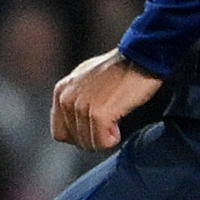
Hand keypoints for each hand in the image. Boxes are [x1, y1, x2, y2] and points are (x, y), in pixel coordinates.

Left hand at [50, 49, 167, 151]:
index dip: (79, 136)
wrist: (139, 56)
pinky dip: (113, 139)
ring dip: (104, 139)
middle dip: (93, 139)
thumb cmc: (121, 66)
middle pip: (74, 140)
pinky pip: (102, 142)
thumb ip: (77, 97)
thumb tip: (80, 118)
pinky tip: (119, 124)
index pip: (60, 132)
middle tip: (109, 128)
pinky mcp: (98, 113)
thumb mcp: (87, 77)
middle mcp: (66, 99)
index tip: (95, 130)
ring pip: (88, 144)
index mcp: (61, 91)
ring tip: (116, 122)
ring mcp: (81, 107)